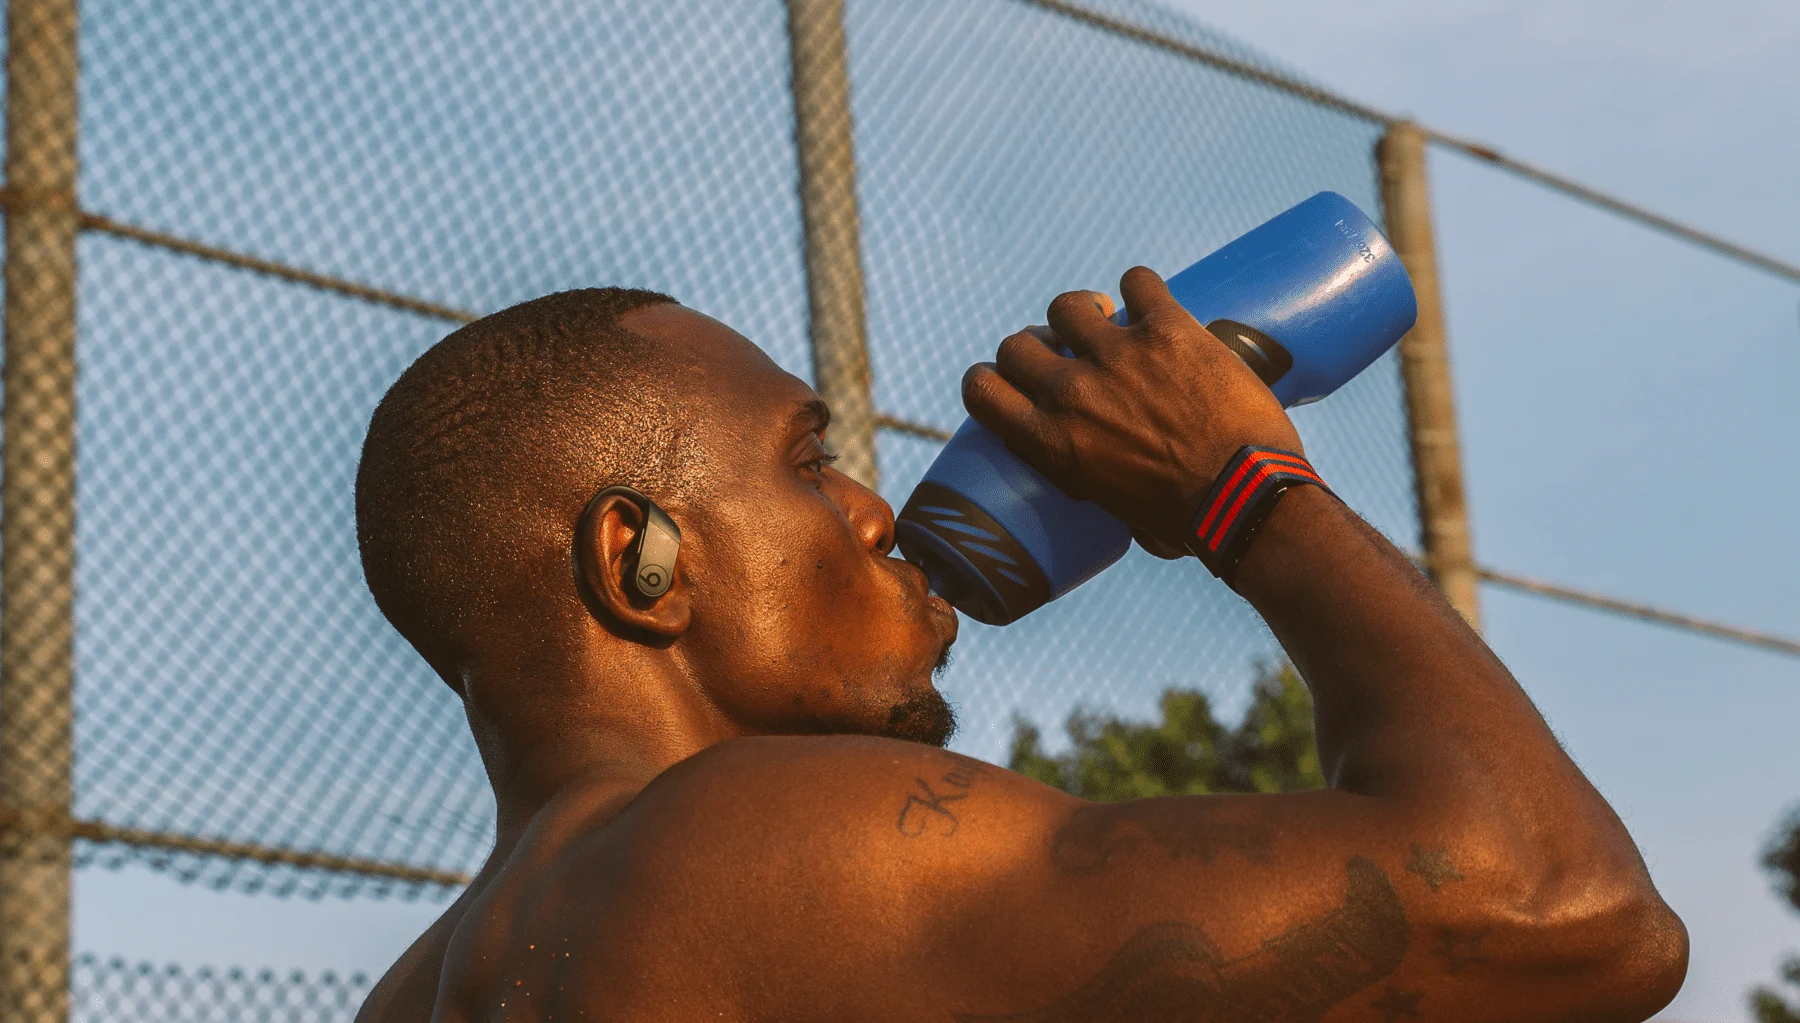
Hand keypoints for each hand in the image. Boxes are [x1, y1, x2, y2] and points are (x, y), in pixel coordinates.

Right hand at [961, 267, 1303, 556]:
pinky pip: (1138, 281)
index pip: (981, 390)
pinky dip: (1144, 290)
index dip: (991, 379)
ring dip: (1084, 313)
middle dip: (1039, 348)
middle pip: (1018, 344)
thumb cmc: (1187, 522)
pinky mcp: (1166, 329)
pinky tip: (1155, 305)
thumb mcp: (1111, 510)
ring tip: (1110, 323)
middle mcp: (1071, 393)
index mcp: (1050, 442)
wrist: (1245, 496)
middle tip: (1069, 357)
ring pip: (1068, 305)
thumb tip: (1099, 481)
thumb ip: (1091, 481)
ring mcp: (1117, 355)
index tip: (1014, 382)